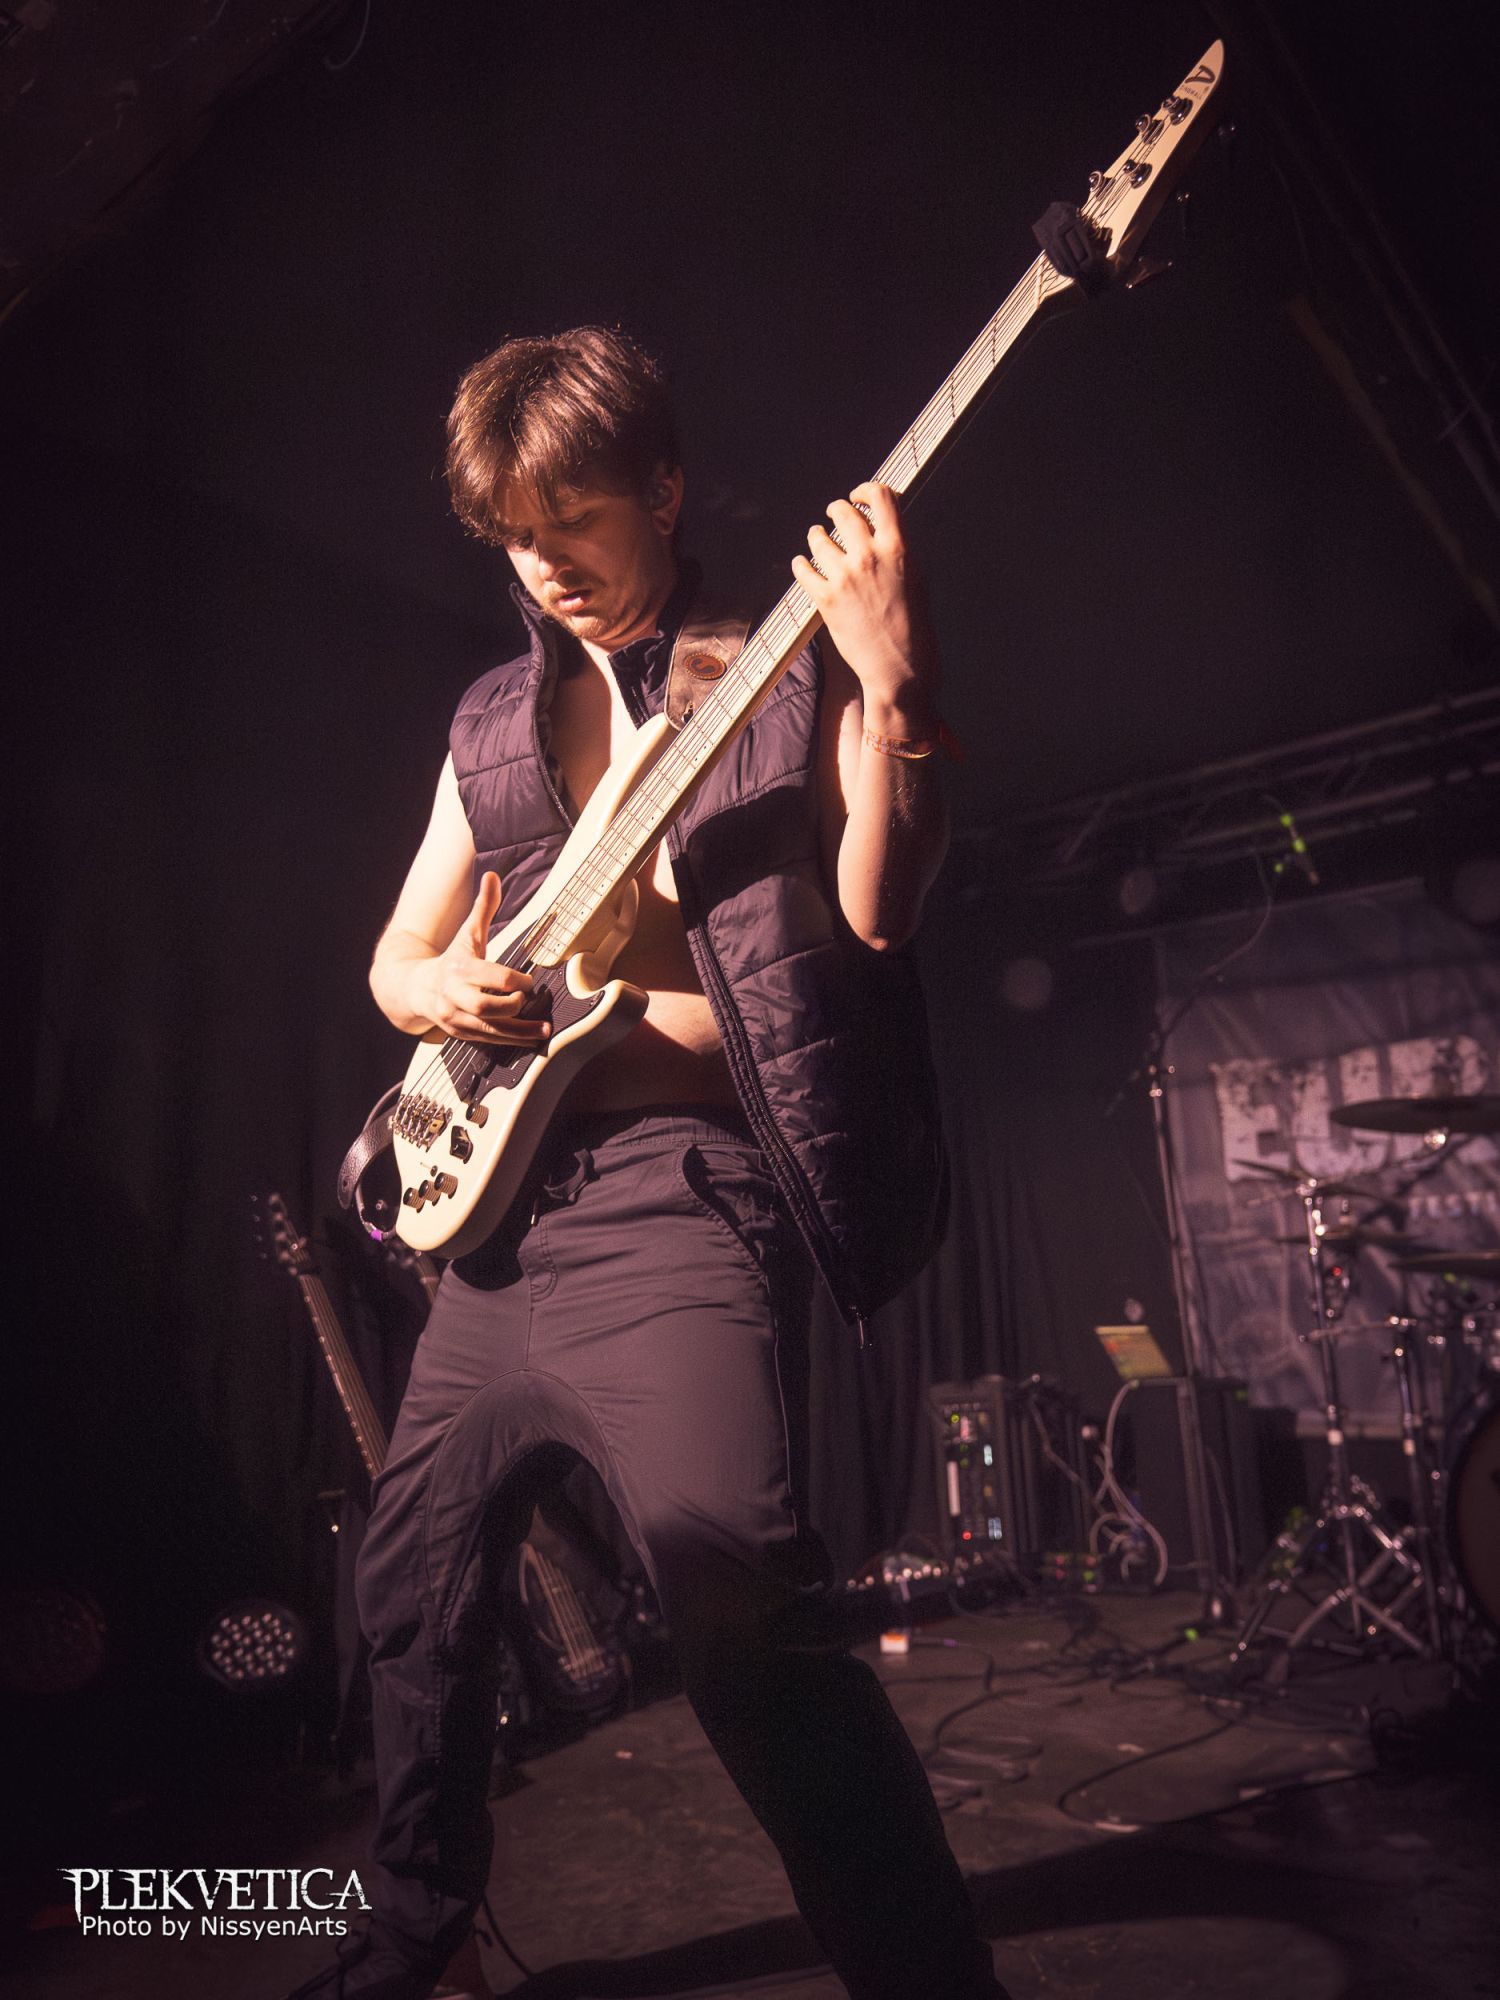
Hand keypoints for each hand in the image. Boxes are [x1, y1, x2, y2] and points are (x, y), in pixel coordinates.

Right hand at [413, 872, 548, 1043]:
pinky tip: (531, 1038)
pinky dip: (511, 1041)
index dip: (515, 981)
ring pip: (488, 1030)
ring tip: (544, 1030)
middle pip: (484, 1006)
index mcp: (459, 969)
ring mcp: (455, 1018)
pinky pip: (488, 1041)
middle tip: (529, 1000)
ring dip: (519, 1031)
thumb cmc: (451, 960)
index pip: (491, 977)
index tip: (530, 981)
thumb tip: (492, 875)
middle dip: (511, 1005)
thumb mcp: (467, 933)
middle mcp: (454, 996)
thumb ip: (483, 907)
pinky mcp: (460, 1035)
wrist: (415, 989)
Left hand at [790, 481, 936, 709]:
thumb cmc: (913, 627)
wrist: (899, 669)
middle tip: (834, 515)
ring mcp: (844, 577)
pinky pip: (802, 569)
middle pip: (843, 512)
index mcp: (898, 548)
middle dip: (837, 510)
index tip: (858, 495)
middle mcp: (869, 557)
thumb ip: (897, 549)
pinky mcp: (825, 599)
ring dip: (817, 536)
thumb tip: (880, 527)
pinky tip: (804, 565)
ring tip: (818, 538)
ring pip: (818, 538)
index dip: (866, 489)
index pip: (880, 496)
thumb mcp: (916, 579)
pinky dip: (801, 564)